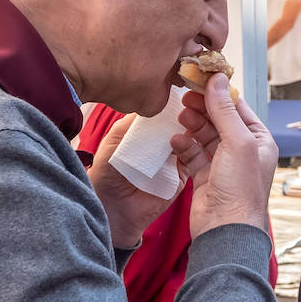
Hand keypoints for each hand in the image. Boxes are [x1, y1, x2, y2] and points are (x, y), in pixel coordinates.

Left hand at [89, 113, 182, 249]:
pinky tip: (191, 140)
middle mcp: (162, 145)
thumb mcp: (115, 141)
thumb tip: (154, 105)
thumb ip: (131, 123)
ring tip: (192, 119)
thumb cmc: (108, 173)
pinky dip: (192, 149)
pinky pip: (192, 160)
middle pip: (180, 124)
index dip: (172, 105)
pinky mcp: (182, 176)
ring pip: (189, 139)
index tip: (180, 93)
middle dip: (186, 114)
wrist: (112, 207)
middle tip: (192, 103)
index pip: (164, 115)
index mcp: (146, 135)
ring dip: (192, 129)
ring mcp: (174, 160)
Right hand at [173, 75, 276, 236]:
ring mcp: (223, 165)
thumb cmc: (240, 188)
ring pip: (204, 136)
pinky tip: (175, 140)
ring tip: (180, 116)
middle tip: (184, 97)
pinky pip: (192, 154)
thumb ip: (225, 110)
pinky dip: (184, 145)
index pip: (238, 109)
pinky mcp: (205, 178)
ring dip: (192, 125)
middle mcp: (242, 152)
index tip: (200, 80)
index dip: (219, 94)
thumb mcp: (237, 141)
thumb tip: (218, 79)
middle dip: (202, 108)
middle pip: (219, 120)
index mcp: (259, 141)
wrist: (225, 229)